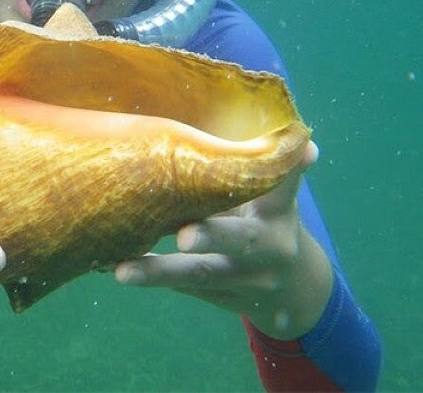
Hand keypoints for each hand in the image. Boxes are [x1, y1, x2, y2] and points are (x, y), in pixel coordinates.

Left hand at [114, 141, 332, 338]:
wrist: (293, 290)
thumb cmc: (265, 220)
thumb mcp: (272, 196)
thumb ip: (257, 164)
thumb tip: (269, 124)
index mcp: (279, 212)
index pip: (282, 185)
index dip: (287, 169)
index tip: (303, 151)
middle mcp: (269, 246)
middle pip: (241, 240)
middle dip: (212, 236)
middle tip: (185, 235)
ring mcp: (245, 279)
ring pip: (202, 274)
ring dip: (162, 272)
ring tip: (124, 271)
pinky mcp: (222, 298)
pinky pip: (185, 288)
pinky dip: (153, 279)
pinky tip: (119, 269)